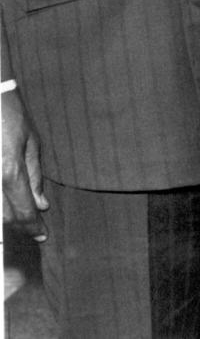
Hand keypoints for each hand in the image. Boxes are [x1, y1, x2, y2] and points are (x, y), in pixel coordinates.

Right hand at [2, 87, 48, 240]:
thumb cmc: (12, 118)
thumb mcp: (31, 144)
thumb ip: (35, 178)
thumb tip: (42, 206)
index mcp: (9, 170)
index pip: (23, 210)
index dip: (33, 226)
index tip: (42, 235)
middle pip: (4, 217)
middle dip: (19, 226)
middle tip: (32, 230)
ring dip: (6, 219)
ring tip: (20, 221)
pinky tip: (6, 204)